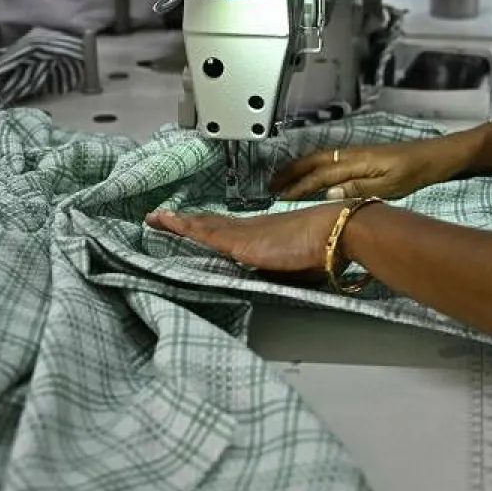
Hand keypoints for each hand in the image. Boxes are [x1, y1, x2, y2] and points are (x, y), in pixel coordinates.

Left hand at [147, 203, 342, 273]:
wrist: (336, 232)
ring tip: (156, 219)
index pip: (226, 229)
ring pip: (202, 226)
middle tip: (161, 217)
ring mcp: (243, 233)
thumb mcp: (297, 263)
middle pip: (209, 224)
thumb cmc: (326, 248)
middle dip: (184, 222)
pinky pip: (205, 233)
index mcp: (262, 233)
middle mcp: (249, 228)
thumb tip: (268, 273)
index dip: (206, 225)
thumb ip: (278, 266)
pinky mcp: (241, 242)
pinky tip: (168, 223)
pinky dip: (184, 227)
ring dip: (178, 223)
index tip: (189, 222)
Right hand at [269, 135, 474, 201]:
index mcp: (357, 161)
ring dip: (299, 168)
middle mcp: (353, 153)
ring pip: (320, 158)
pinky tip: (311, 174)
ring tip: (283, 179)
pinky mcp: (364, 156)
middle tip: (270, 185)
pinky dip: (314, 166)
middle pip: (314, 160)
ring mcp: (357, 153)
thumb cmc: (417, 171)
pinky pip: (330, 159)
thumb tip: (328, 194)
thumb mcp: (390, 186)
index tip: (280, 196)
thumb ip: (358, 190)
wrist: (438, 156)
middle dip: (291, 172)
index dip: (299, 186)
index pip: (321, 174)